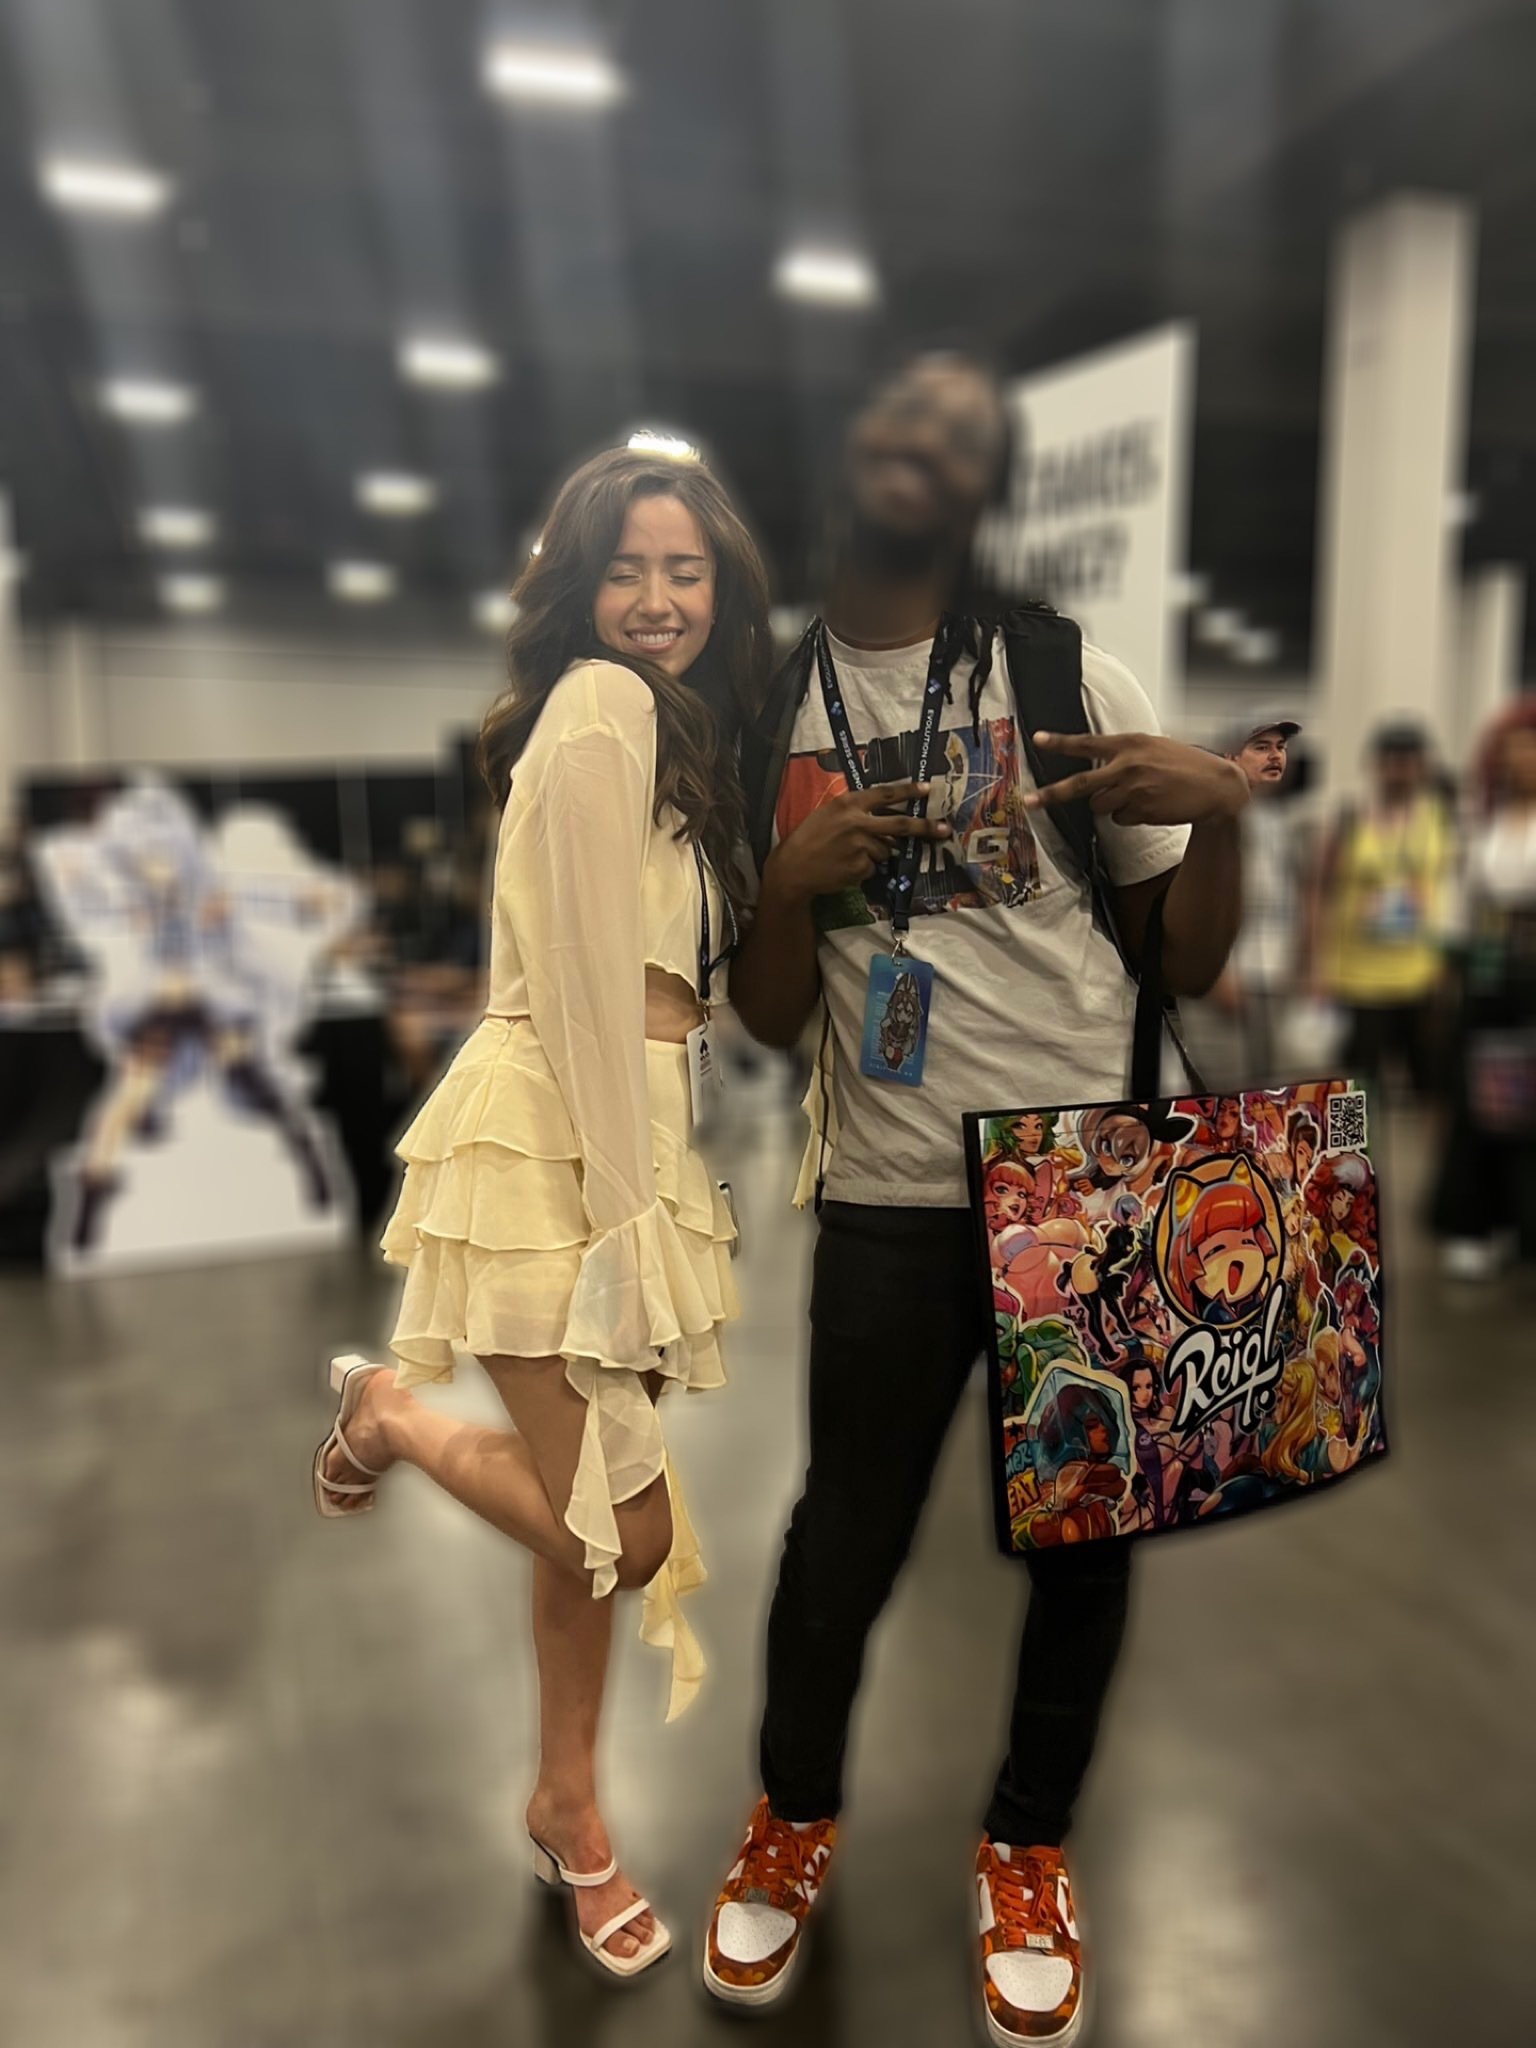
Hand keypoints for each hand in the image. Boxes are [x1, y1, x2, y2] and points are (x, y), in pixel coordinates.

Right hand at [766, 779, 951, 903]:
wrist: (793, 868)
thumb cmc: (808, 837)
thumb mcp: (829, 814)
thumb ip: (855, 811)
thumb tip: (884, 816)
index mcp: (849, 804)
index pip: (885, 794)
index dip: (908, 791)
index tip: (927, 789)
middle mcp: (858, 823)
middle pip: (901, 824)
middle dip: (925, 827)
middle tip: (944, 829)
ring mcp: (861, 846)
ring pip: (885, 850)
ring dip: (875, 853)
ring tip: (848, 855)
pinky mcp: (861, 867)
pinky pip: (872, 867)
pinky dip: (863, 869)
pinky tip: (845, 867)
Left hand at [1023, 731, 1248, 827]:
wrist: (1215, 787)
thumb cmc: (1185, 765)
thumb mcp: (1153, 747)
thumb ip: (1125, 754)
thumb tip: (1099, 766)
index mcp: (1130, 743)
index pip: (1087, 743)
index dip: (1060, 742)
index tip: (1037, 739)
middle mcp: (1127, 766)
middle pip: (1079, 784)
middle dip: (1051, 794)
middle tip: (1028, 801)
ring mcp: (1133, 790)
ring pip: (1100, 806)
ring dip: (1111, 805)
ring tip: (1139, 795)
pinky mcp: (1140, 811)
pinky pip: (1119, 819)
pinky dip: (1129, 816)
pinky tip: (1150, 806)